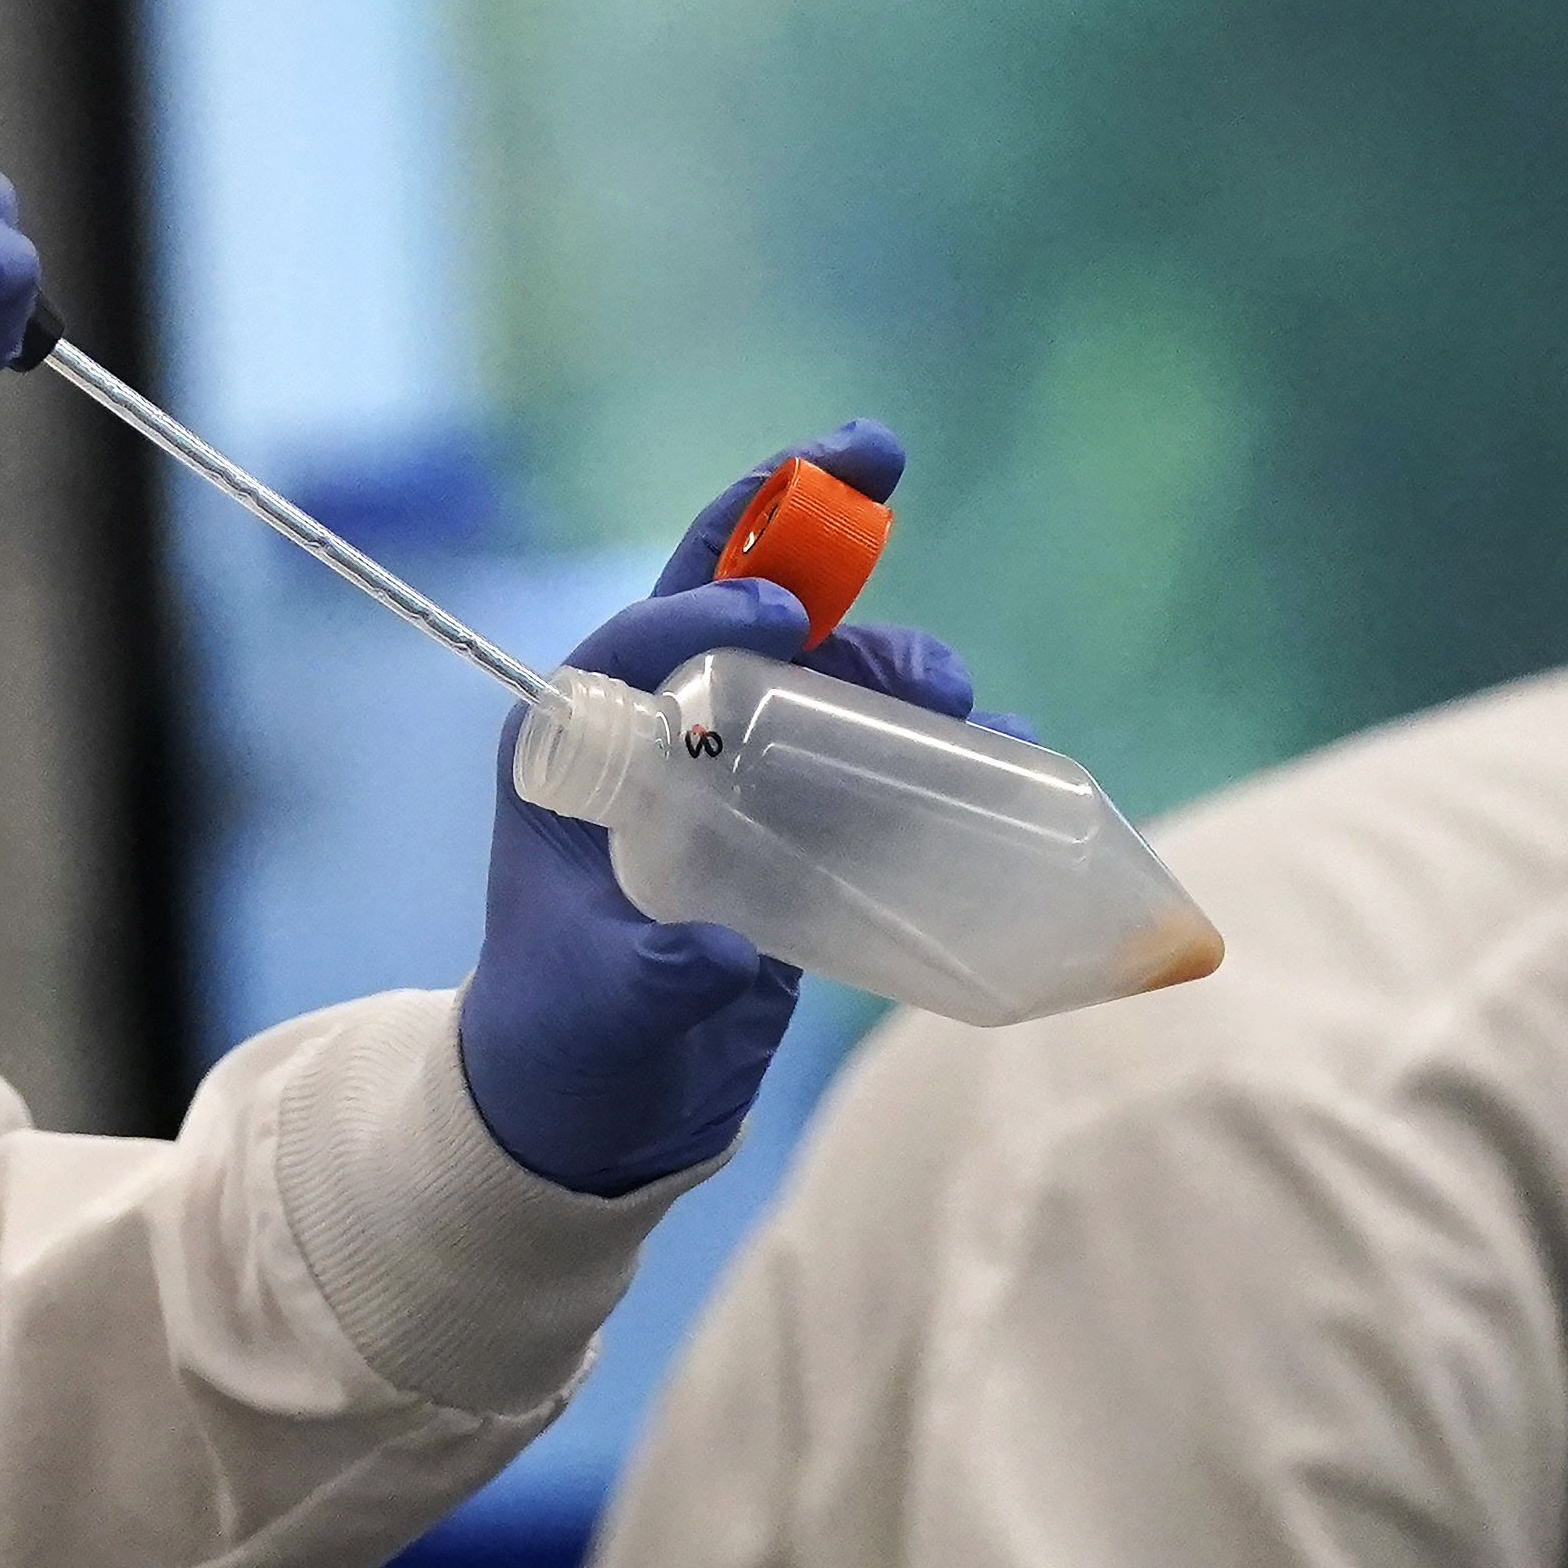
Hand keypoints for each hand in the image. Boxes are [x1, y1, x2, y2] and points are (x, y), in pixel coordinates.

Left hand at [457, 420, 985, 1195]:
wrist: (594, 1108)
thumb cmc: (565, 1046)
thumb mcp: (600, 1014)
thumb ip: (654, 981)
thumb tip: (723, 955)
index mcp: (571, 753)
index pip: (632, 645)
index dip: (702, 608)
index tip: (777, 614)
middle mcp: (649, 735)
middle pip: (730, 596)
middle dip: (802, 514)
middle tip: (882, 459)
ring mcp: (728, 770)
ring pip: (817, 668)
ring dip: (888, 653)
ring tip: (954, 694)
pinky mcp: (793, 818)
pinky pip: (868, 749)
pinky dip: (933, 739)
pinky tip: (1002, 746)